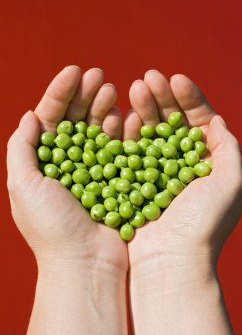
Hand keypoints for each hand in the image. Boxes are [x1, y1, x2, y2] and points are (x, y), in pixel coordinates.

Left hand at [7, 66, 127, 274]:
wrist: (85, 263)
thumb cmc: (51, 227)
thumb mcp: (23, 185)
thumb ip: (22, 148)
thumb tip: (29, 115)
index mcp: (43, 162)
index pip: (50, 117)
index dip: (60, 92)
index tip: (75, 70)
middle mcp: (68, 162)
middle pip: (76, 119)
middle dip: (85, 95)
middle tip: (99, 75)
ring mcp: (94, 170)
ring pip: (99, 130)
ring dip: (104, 108)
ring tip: (112, 90)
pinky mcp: (117, 179)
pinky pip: (120, 148)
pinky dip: (123, 130)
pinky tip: (127, 114)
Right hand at [125, 70, 241, 277]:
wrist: (170, 262)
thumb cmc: (203, 225)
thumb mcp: (229, 184)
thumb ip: (227, 149)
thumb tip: (217, 119)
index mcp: (206, 162)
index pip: (198, 120)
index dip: (189, 98)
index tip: (176, 79)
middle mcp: (180, 164)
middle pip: (172, 121)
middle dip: (162, 97)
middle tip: (149, 77)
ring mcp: (155, 171)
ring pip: (149, 132)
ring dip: (143, 109)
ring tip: (134, 88)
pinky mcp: (133, 180)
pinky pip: (130, 151)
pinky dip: (127, 132)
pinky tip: (124, 116)